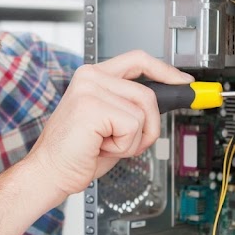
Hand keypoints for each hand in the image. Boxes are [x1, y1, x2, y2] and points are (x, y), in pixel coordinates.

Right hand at [27, 51, 192, 196]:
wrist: (50, 173)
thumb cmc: (78, 154)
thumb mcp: (112, 124)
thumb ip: (133, 107)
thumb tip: (168, 99)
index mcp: (94, 77)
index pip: (138, 60)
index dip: (165, 70)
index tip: (184, 82)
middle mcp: (90, 77)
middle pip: (148, 93)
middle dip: (149, 125)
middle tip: (128, 143)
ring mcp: (89, 89)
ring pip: (143, 111)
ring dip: (134, 138)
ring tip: (107, 144)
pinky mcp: (91, 106)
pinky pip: (133, 125)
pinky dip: (124, 146)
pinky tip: (100, 147)